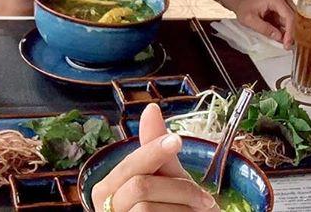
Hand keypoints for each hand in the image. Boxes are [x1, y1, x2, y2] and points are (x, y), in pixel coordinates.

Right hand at [91, 104, 218, 211]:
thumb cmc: (177, 210)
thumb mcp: (169, 177)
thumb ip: (157, 148)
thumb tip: (150, 108)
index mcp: (108, 189)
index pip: (129, 165)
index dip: (153, 151)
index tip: (178, 139)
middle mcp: (105, 209)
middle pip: (139, 186)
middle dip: (178, 188)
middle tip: (205, 198)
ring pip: (148, 207)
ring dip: (183, 208)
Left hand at [226, 0, 295, 48]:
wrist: (243, 1)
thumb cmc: (245, 7)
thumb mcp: (249, 20)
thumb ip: (263, 28)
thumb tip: (278, 37)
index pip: (289, 16)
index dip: (290, 31)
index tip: (287, 43)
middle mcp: (284, 0)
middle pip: (293, 19)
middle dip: (290, 34)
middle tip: (286, 47)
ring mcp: (285, 4)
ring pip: (292, 22)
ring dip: (288, 33)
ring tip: (283, 44)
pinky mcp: (284, 10)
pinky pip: (288, 23)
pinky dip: (285, 31)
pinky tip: (281, 39)